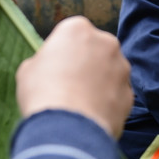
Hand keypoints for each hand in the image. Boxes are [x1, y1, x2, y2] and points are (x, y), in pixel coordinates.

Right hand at [15, 17, 132, 137]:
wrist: (68, 129)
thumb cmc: (43, 94)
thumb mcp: (28, 70)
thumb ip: (45, 61)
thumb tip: (50, 68)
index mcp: (78, 29)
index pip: (71, 34)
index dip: (61, 52)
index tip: (53, 68)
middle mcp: (106, 42)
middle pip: (95, 50)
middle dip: (85, 64)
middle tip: (67, 85)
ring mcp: (122, 69)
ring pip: (109, 72)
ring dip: (98, 83)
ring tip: (79, 104)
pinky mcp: (130, 94)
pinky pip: (116, 95)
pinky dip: (107, 103)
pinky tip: (90, 116)